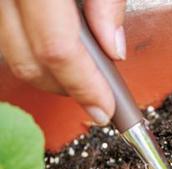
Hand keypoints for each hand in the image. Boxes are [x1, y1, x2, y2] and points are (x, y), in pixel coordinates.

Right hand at [0, 0, 126, 124]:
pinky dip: (35, 51)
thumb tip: (114, 48)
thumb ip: (107, 6)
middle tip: (101, 95)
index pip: (58, 51)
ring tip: (84, 69)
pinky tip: (61, 48)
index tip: (105, 108)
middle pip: (30, 63)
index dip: (85, 87)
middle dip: (68, 89)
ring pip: (15, 56)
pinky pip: (8, 38)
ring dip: (51, 74)